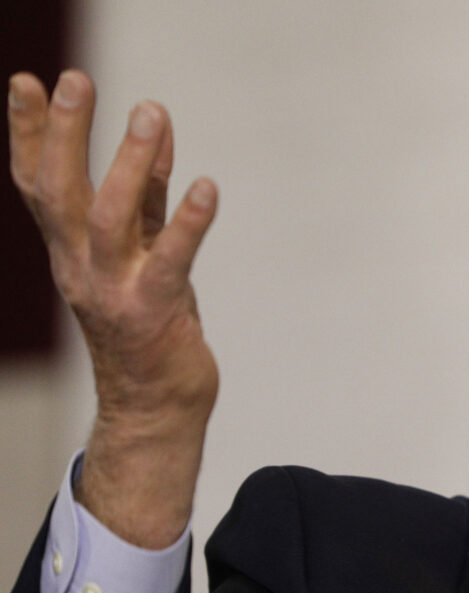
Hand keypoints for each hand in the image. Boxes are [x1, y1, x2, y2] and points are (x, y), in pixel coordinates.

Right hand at [8, 69, 218, 547]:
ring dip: (131, 162)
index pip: (37, 182)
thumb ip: (147, 196)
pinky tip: (208, 186)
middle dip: (64, 134)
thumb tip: (156, 135)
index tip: (29, 80)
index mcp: (68, 250)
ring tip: (150, 112)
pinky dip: (189, 221)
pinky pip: (170, 259)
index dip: (32, 132)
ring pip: (109, 217)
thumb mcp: (140, 252)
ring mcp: (112, 290)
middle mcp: (79, 266)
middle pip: (58, 190)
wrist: (154, 406)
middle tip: (75, 78)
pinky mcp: (154, 312)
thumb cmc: (150, 324)